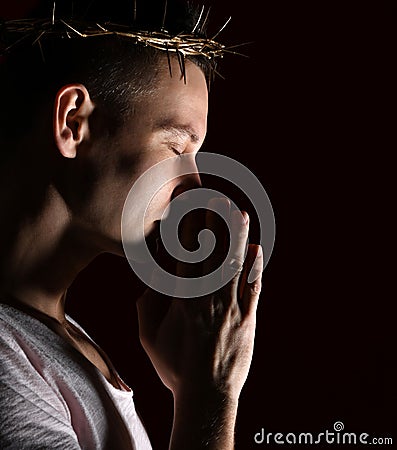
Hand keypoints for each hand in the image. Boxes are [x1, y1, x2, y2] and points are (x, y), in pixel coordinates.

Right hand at [136, 198, 262, 400]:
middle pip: (213, 253)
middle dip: (215, 223)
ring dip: (238, 236)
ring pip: (235, 265)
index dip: (189, 230)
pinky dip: (255, 267)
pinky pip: (253, 288)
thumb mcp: (149, 338)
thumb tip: (150, 281)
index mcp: (183, 301)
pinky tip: (257, 249)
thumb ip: (147, 306)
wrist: (207, 396)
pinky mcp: (248, 319)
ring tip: (241, 213)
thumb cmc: (175, 368)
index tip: (189, 208)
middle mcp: (209, 298)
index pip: (186, 257)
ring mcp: (231, 307)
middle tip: (218, 198)